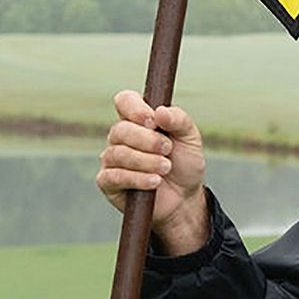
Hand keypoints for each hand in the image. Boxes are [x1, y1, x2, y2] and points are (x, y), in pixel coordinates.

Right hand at [95, 90, 209, 255]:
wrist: (185, 198)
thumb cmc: (184, 163)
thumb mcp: (190, 138)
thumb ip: (179, 120)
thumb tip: (159, 111)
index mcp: (138, 119)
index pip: (125, 101)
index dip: (135, 108)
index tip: (153, 121)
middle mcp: (121, 136)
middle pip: (120, 129)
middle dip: (147, 140)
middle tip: (168, 149)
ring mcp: (112, 159)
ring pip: (118, 153)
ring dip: (146, 161)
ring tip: (165, 168)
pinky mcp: (108, 182)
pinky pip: (113, 176)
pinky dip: (137, 178)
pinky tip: (154, 182)